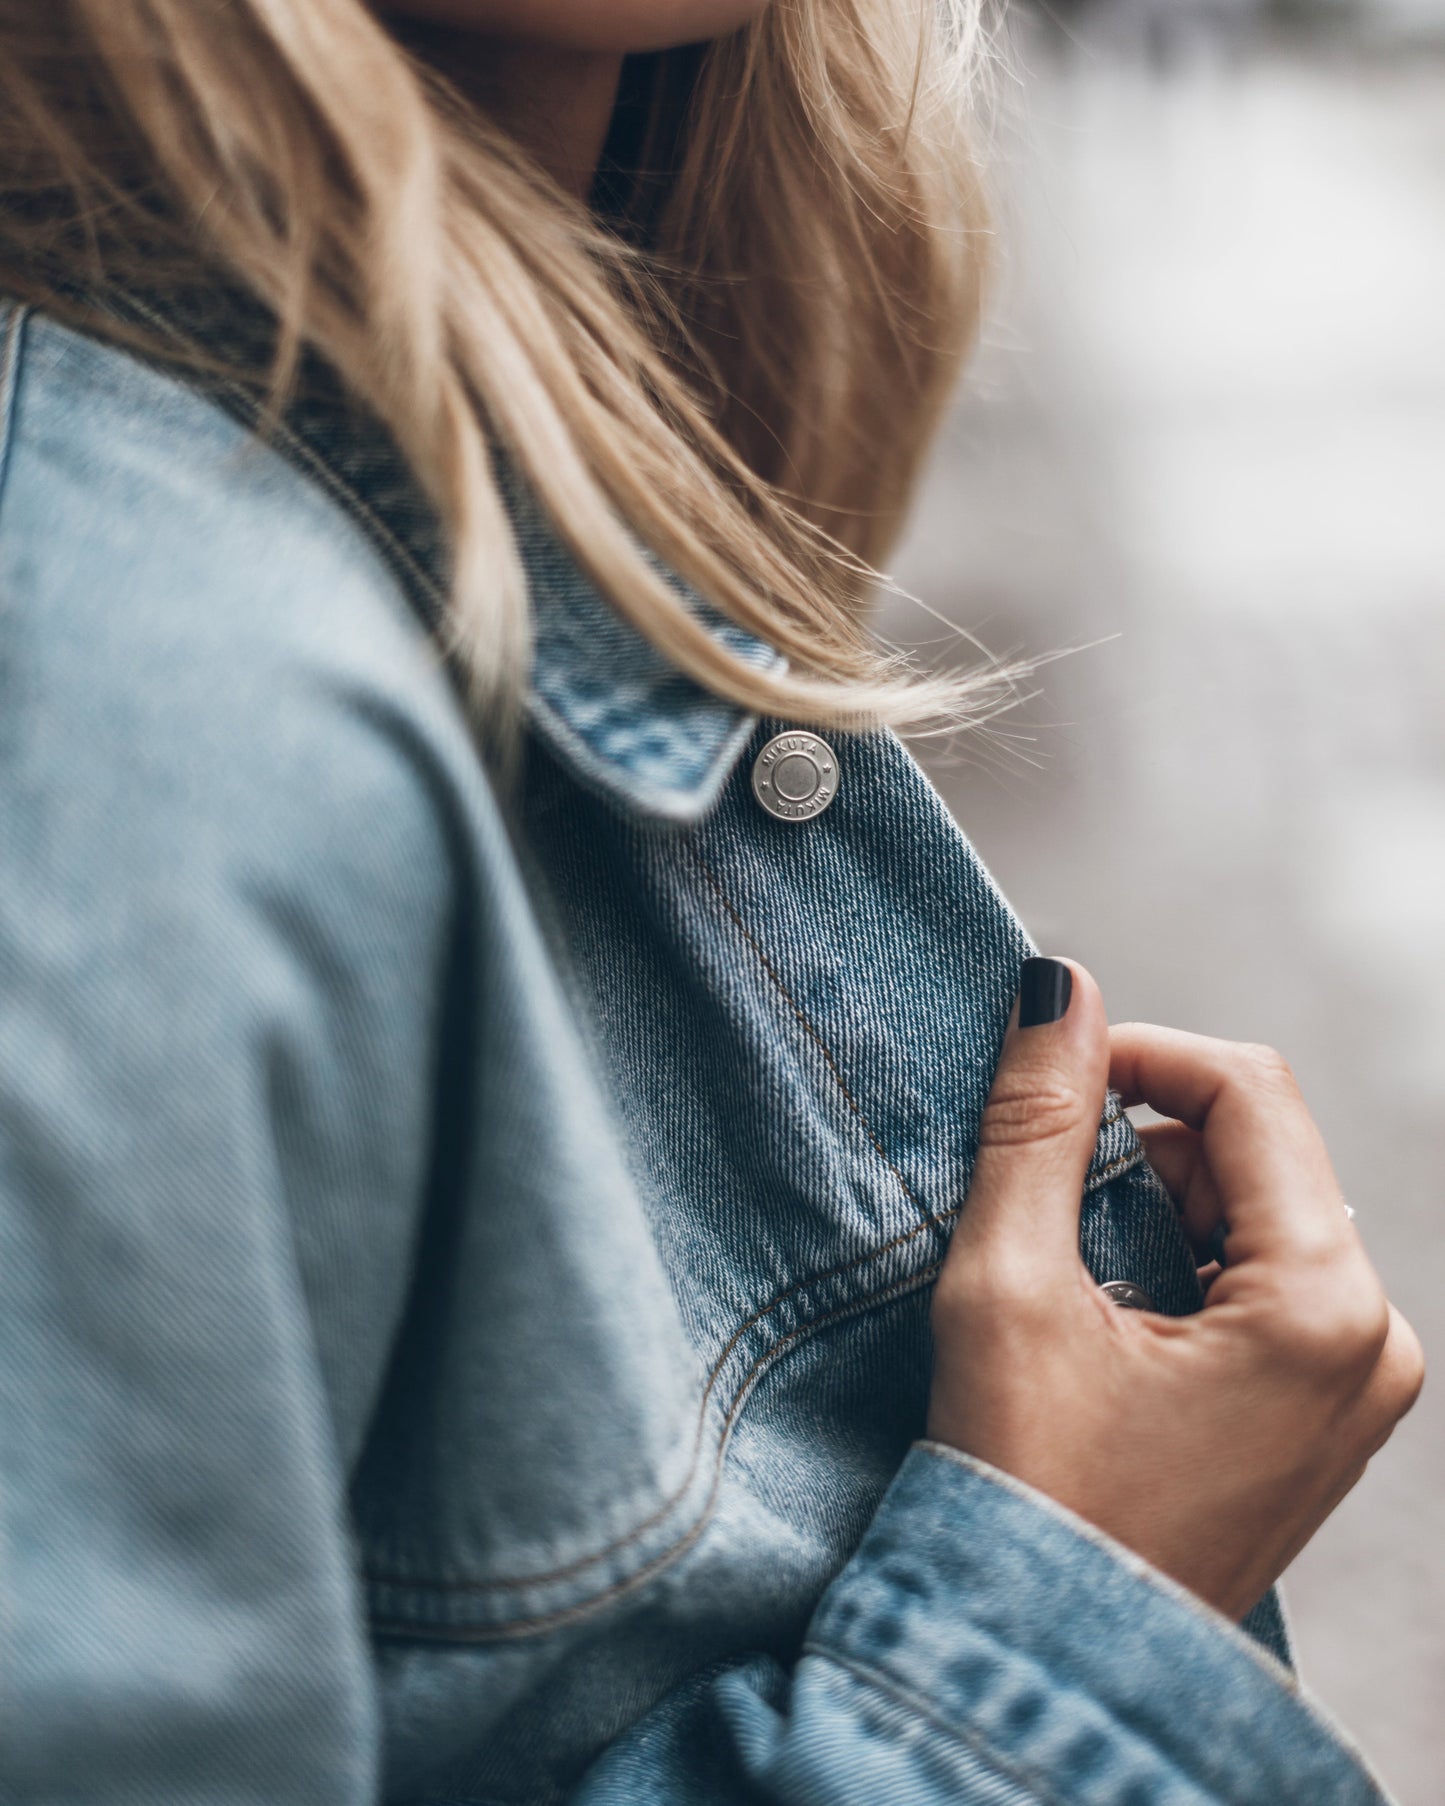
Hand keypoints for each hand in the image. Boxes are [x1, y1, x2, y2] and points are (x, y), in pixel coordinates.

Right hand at [927, 958, 1424, 1622]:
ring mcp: (1357, 1384)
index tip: (1049, 1071)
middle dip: (1143, 1146)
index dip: (1140, 1054)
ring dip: (1156, 1204)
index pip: (1249, 1092)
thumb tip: (1063, 989)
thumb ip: (1039, 1124)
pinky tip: (1110, 1317)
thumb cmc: (1028, 1492)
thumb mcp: (1012, 1288)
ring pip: (1258, 1210)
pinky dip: (1181, 1263)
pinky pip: (1264, 1280)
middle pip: (1259, 1150)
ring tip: (1071, 1278)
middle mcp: (1374, 1341)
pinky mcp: (1322, 1412)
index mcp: (1324, 1308)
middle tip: (1043, 1202)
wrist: (1045, 1661)